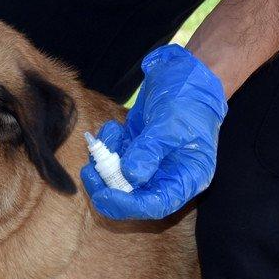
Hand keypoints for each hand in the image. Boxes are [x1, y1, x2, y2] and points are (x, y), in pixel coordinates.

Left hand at [80, 44, 226, 219]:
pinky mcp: (138, 147)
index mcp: (187, 176)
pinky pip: (116, 155)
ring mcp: (151, 161)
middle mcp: (169, 174)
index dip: (129, 205)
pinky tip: (113, 128)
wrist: (186, 72)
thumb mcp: (170, 124)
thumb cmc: (189, 98)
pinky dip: (109, 144)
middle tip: (89, 171)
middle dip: (109, 184)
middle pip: (135, 195)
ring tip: (109, 136)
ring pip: (120, 176)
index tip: (105, 195)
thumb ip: (150, 150)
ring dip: (106, 161)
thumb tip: (130, 176)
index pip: (157, 204)